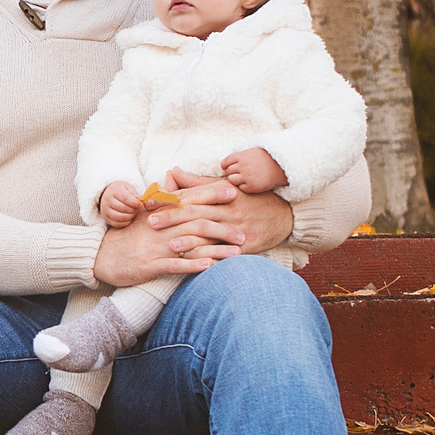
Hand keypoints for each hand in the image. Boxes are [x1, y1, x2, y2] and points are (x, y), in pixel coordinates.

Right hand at [91, 170, 253, 288]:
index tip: (234, 191)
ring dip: (216, 248)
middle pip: (195, 220)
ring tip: (237, 252)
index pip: (189, 198)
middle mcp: (159, 225)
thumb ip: (162, 196)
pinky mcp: (150, 264)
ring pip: (190, 243)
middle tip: (245, 228)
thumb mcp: (143, 213)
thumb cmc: (127, 235)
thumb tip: (173, 174)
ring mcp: (155, 245)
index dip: (212, 194)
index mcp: (158, 211)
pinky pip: (175, 264)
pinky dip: (194, 265)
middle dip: (222, 224)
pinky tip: (211, 267)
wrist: (100, 255)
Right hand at [97, 180, 144, 227]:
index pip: (125, 198)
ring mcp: (105, 210)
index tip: (140, 204)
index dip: (135, 202)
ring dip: (129, 217)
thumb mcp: (127, 188)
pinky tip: (128, 218)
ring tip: (132, 213)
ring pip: (119, 217)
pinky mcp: (106, 218)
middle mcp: (108, 200)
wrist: (108, 194)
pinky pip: (116, 224)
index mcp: (114, 190)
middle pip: (122, 208)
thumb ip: (134, 194)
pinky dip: (125, 222)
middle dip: (132, 210)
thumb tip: (141, 199)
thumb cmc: (121, 191)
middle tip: (136, 209)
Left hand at [153, 170, 294, 252]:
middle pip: (196, 214)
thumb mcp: (226, 186)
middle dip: (172, 218)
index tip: (149, 202)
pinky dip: (209, 258)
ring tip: (170, 245)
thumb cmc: (250, 200)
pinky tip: (195, 262)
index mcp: (222, 195)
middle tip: (151, 223)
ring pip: (210, 235)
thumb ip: (197, 182)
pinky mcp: (246, 247)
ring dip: (190, 241)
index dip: (169, 199)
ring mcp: (237, 230)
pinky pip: (225, 253)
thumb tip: (173, 171)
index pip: (191, 196)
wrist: (285, 216)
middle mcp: (229, 211)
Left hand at [221, 147, 286, 194]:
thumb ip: (239, 157)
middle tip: (241, 172)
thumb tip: (223, 165)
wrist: (281, 166)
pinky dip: (244, 186)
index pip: (225, 162)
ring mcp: (247, 177)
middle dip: (232, 172)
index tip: (229, 167)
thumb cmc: (265, 158)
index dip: (226, 165)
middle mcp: (243, 166)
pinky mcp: (252, 186)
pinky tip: (251, 182)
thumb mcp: (251, 152)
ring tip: (245, 178)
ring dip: (236, 179)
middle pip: (228, 171)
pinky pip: (241, 188)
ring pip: (232, 180)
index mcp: (242, 156)